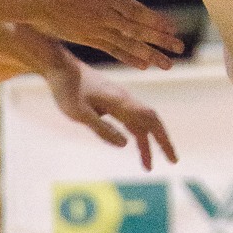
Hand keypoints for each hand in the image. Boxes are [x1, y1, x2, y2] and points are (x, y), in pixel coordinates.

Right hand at [26, 0, 183, 68]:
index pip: (138, 11)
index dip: (156, 21)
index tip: (173, 29)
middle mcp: (105, 15)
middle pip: (138, 30)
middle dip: (161, 40)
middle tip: (180, 48)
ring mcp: (96, 29)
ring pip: (128, 44)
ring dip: (150, 54)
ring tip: (168, 64)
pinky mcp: (87, 39)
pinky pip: (112, 50)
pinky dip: (128, 57)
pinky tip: (143, 64)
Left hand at [43, 55, 176, 169]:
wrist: (59, 66)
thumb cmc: (67, 90)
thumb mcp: (80, 114)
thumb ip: (102, 129)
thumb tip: (126, 144)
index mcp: (121, 102)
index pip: (151, 121)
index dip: (163, 140)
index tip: (172, 159)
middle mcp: (125, 100)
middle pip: (151, 122)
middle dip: (163, 142)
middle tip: (173, 162)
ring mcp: (119, 100)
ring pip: (139, 123)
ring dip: (146, 143)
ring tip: (147, 166)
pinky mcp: (111, 101)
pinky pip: (129, 120)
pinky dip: (135, 134)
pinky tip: (132, 145)